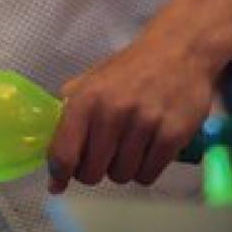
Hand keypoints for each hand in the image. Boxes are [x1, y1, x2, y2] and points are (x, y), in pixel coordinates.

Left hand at [47, 26, 213, 192]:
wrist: (180, 50)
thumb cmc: (131, 68)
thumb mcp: (93, 79)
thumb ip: (69, 111)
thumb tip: (51, 156)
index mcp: (87, 98)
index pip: (64, 153)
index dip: (59, 174)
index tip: (59, 182)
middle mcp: (112, 112)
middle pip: (92, 174)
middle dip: (96, 169)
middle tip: (105, 153)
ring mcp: (144, 124)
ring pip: (122, 177)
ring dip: (124, 168)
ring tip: (132, 143)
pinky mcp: (172, 136)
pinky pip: (148, 176)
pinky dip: (146, 168)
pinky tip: (150, 146)